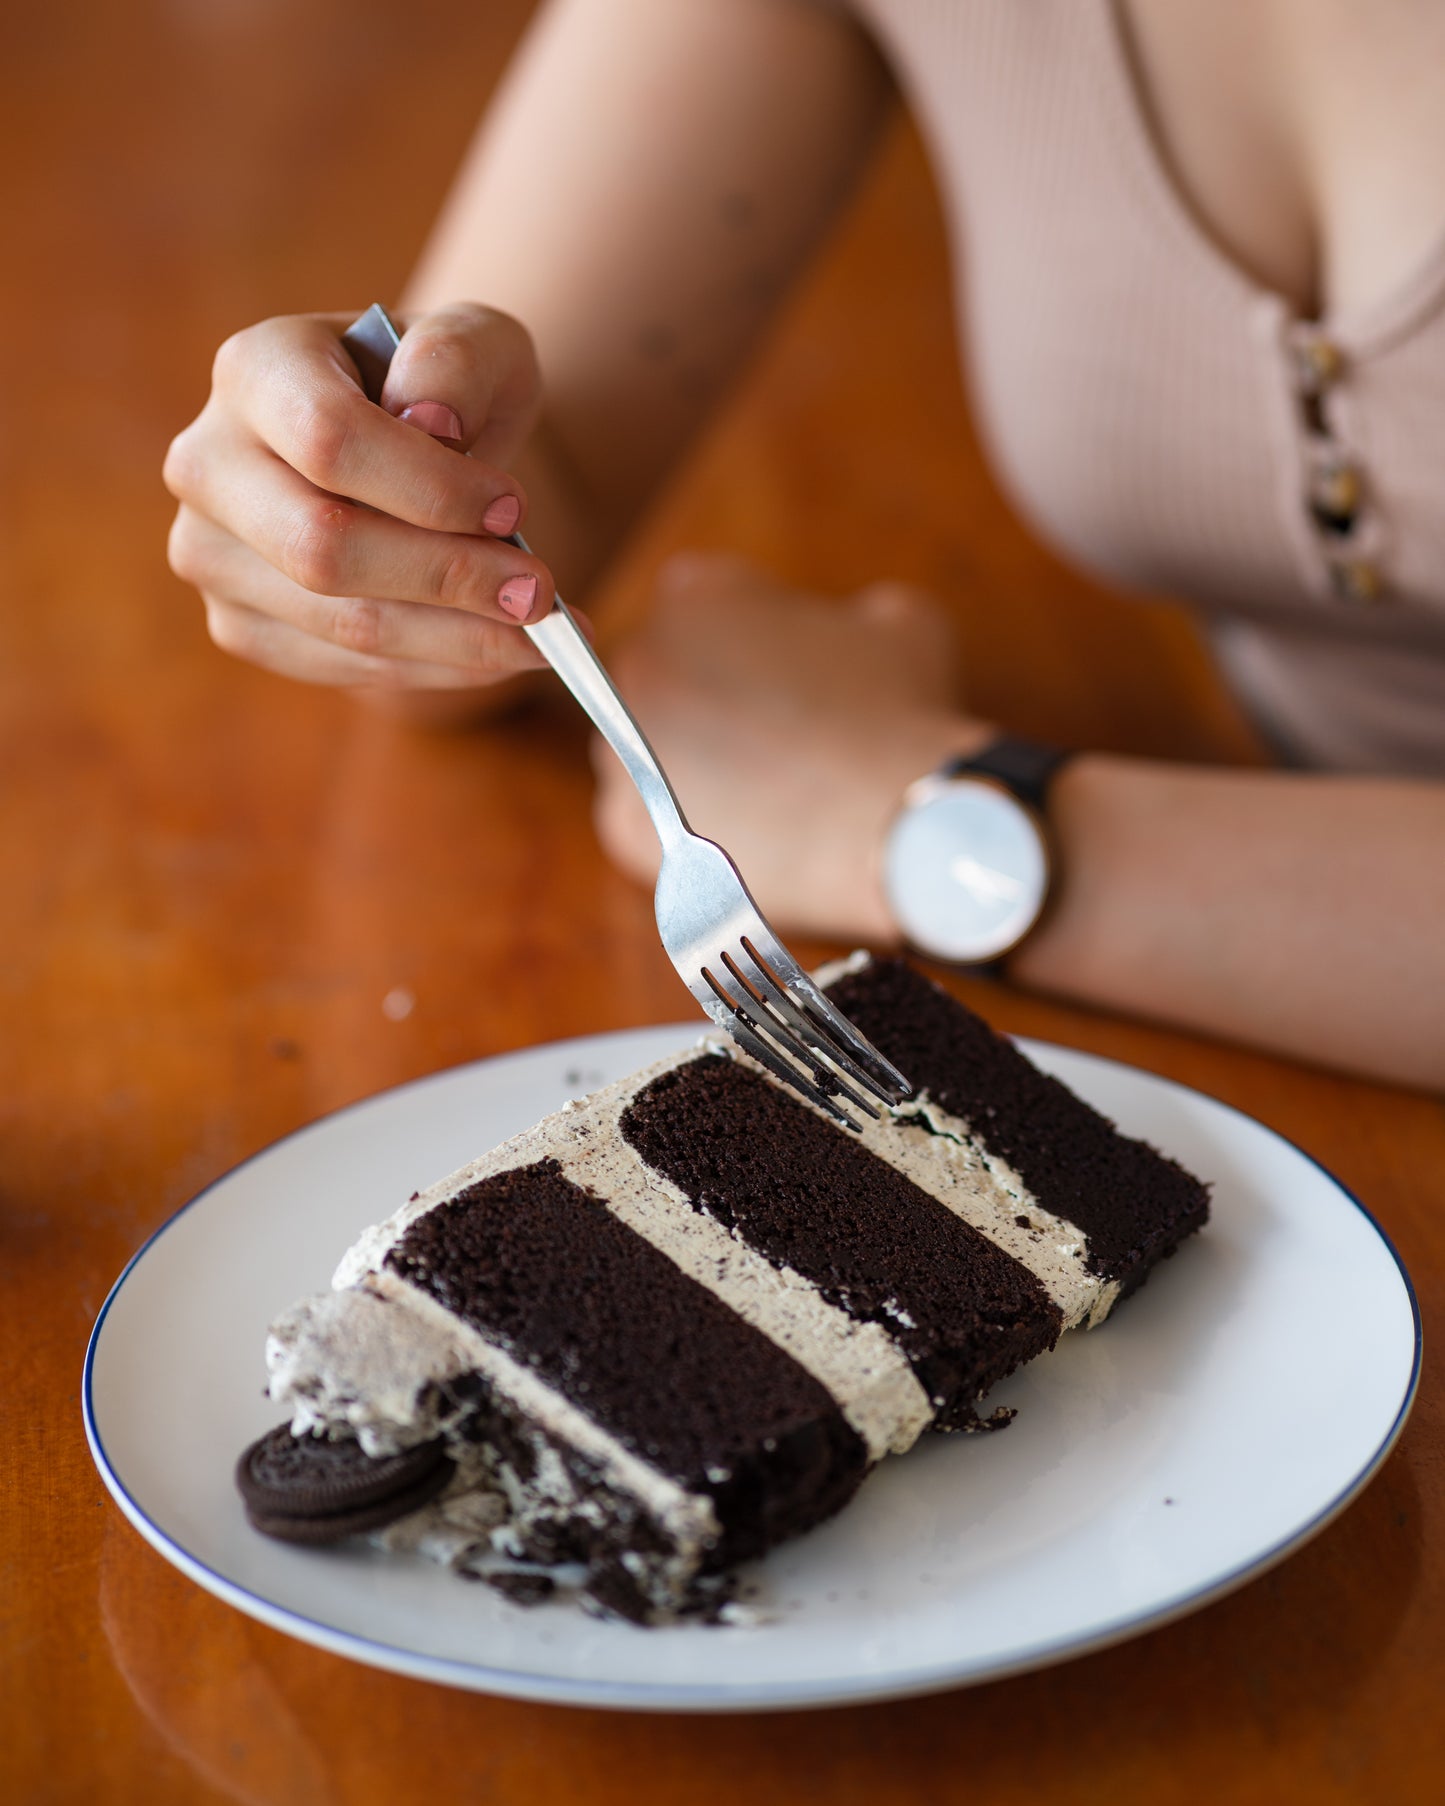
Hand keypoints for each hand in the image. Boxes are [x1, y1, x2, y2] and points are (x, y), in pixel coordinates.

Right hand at [164, 304, 563, 689]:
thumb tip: (433, 422)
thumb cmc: (448, 392)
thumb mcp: (475, 342)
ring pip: (341, 624)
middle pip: (323, 548)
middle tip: (540, 596)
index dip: (428, 487)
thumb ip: (456, 358)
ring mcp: (212, 554)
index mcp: (255, 369)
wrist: (418, 456)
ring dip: (458, 639)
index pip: (329, 440)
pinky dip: (439, 667)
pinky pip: (346, 668)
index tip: (514, 510)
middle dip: (448, 578)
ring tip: (543, 633)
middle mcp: (209, 463)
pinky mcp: (241, 626)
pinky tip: (499, 652)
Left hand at [592, 555, 993, 943]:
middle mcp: (639, 663)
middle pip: (666, 678)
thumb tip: (854, 635)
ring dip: (692, 766)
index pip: (705, 603)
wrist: (887, 823)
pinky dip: (691, 833)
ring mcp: (623, 749)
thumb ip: (853, 613)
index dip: (751, 637)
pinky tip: (747, 838)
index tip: (785, 670)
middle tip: (776, 735)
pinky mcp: (627, 828)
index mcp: (695, 594)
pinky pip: (652, 826)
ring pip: (650, 754)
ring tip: (766, 795)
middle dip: (710, 699)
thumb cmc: (899, 713)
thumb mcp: (901, 623)